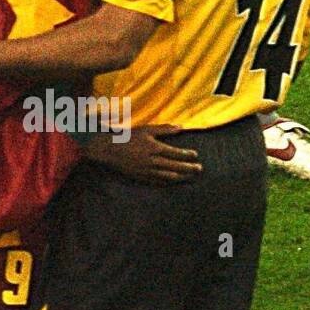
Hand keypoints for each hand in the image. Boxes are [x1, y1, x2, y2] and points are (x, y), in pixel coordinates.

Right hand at [83, 124, 201, 185]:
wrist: (109, 151)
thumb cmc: (128, 137)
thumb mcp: (146, 130)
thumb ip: (164, 129)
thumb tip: (181, 127)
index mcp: (155, 148)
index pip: (175, 153)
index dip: (187, 155)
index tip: (196, 155)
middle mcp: (153, 162)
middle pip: (175, 166)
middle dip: (189, 168)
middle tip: (200, 169)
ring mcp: (147, 172)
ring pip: (168, 176)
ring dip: (182, 177)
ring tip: (191, 176)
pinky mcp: (142, 178)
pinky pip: (158, 182)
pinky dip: (168, 182)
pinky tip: (174, 181)